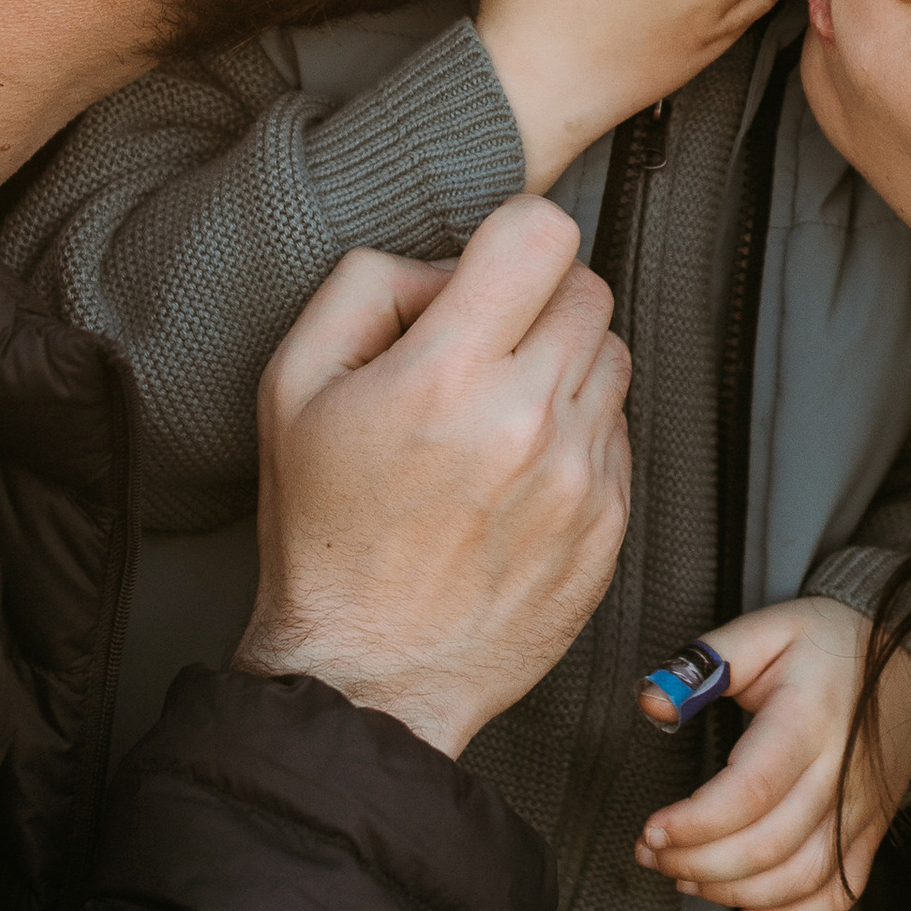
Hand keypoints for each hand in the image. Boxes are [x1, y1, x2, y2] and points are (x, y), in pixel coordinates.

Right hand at [239, 200, 629, 756]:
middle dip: (538, 302)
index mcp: (445, 377)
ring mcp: (578, 477)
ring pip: (612, 356)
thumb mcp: (291, 388)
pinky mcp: (609, 524)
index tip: (486, 277)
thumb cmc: (325, 535)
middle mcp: (526, 421)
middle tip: (484, 350)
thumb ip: (364, 290)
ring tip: (498, 415)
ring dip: (563, 365)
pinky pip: (619, 431)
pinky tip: (518, 471)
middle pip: (588, 290)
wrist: (369, 674)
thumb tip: (446, 265)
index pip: (544, 236)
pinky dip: (577, 432)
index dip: (514, 242)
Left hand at [636, 595, 910, 910]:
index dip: (694, 823)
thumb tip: (653, 704)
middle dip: (697, 863)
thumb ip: (706, 660)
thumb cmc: (830, 642)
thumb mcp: (766, 629)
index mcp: (809, 720)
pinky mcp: (871, 831)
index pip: (750, 791)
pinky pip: (839, 892)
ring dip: (733, 893)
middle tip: (654, 855)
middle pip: (768, 846)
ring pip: (799, 879)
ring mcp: (861, 809)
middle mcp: (841, 772)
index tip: (651, 830)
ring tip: (686, 878)